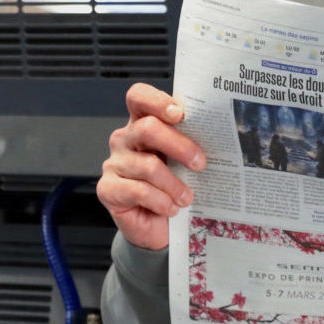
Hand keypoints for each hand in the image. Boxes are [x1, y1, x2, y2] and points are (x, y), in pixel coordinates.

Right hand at [99, 83, 205, 250]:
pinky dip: (161, 201)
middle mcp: (125, 139)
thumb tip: (215, 137)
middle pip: (147, 128)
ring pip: (148, 165)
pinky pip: (139, 191)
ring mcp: (114, 164)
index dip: (157, 101)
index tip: (180, 114)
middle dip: (179, 146)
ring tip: (187, 197)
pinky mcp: (108, 189)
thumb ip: (189, 144)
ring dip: (174, 184)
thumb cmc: (174, 188)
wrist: (160, 227)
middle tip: (200, 163)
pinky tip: (171, 208)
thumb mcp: (183, 163)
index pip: (139, 97)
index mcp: (142, 124)